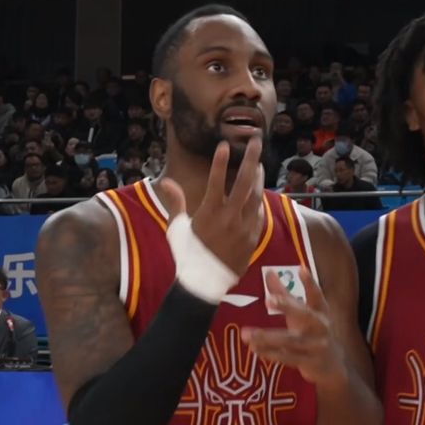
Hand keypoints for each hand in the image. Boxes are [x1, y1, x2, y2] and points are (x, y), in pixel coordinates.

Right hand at [160, 138, 263, 275]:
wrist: (204, 283)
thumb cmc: (187, 253)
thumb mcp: (177, 227)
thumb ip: (176, 202)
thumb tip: (166, 181)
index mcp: (209, 212)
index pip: (216, 180)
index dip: (221, 161)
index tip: (224, 144)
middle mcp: (229, 217)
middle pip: (244, 181)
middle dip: (251, 158)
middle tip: (257, 141)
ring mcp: (244, 227)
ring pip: (256, 196)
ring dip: (258, 179)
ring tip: (258, 166)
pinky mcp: (253, 238)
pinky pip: (259, 215)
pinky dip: (258, 202)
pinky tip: (257, 194)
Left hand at [241, 267, 346, 385]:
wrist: (331, 365)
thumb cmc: (312, 332)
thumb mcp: (302, 313)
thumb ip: (285, 294)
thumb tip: (269, 272)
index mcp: (321, 311)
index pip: (316, 295)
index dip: (310, 283)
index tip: (301, 269)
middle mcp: (321, 326)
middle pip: (305, 315)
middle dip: (287, 306)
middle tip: (268, 299)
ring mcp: (317, 346)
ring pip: (291, 340)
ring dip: (267, 337)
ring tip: (246, 334)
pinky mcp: (309, 362)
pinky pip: (287, 357)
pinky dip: (269, 354)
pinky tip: (254, 349)